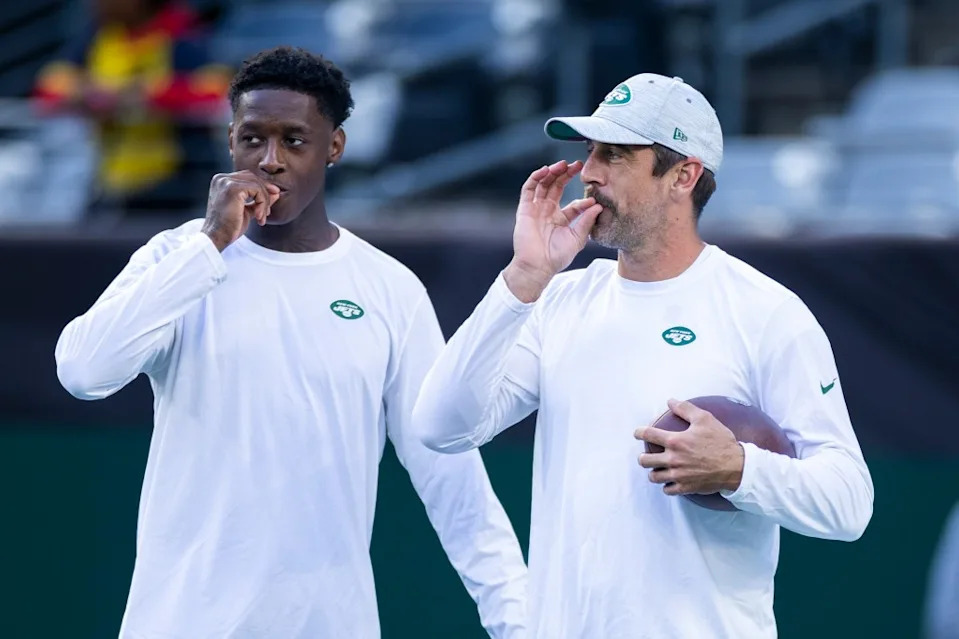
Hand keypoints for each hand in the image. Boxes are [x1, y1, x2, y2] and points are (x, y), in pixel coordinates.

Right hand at [201, 171, 280, 251]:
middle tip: (268, 212)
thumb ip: (259, 200)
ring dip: (264, 201)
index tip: (269, 204)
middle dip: (265, 193)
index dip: (262, 188)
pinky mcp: (233, 188)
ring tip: (261, 218)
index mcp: (222, 181)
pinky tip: (258, 217)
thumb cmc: (229, 227)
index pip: (247, 177)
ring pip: (257, 184)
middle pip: (253, 177)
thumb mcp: (247, 211)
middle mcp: (222, 178)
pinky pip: (257, 189)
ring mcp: (226, 182)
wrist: (217, 238)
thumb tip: (276, 192)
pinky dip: (262, 203)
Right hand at [503, 160, 602, 301]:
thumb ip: (586, 221)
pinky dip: (535, 178)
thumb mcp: (577, 238)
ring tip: (562, 164)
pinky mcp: (525, 209)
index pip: (573, 203)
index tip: (593, 197)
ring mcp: (536, 209)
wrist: (538, 266)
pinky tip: (545, 170)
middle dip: (566, 175)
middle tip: (577, 165)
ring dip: (552, 172)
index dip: (583, 199)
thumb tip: (598, 206)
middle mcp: (548, 211)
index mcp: (561, 219)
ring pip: (543, 184)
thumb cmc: (556, 257)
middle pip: (557, 187)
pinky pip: (528, 189)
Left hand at [635, 399, 744, 495]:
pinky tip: (670, 481)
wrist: (737, 466)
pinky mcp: (685, 487)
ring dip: (654, 472)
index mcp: (675, 441)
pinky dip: (667, 486)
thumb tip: (670, 401)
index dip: (639, 433)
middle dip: (643, 457)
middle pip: (644, 460)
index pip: (648, 435)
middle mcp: (673, 459)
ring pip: (653, 477)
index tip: (638, 433)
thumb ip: (685, 408)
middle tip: (648, 455)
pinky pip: (667, 490)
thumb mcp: (705, 419)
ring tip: (658, 469)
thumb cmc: (721, 441)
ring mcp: (678, 475)